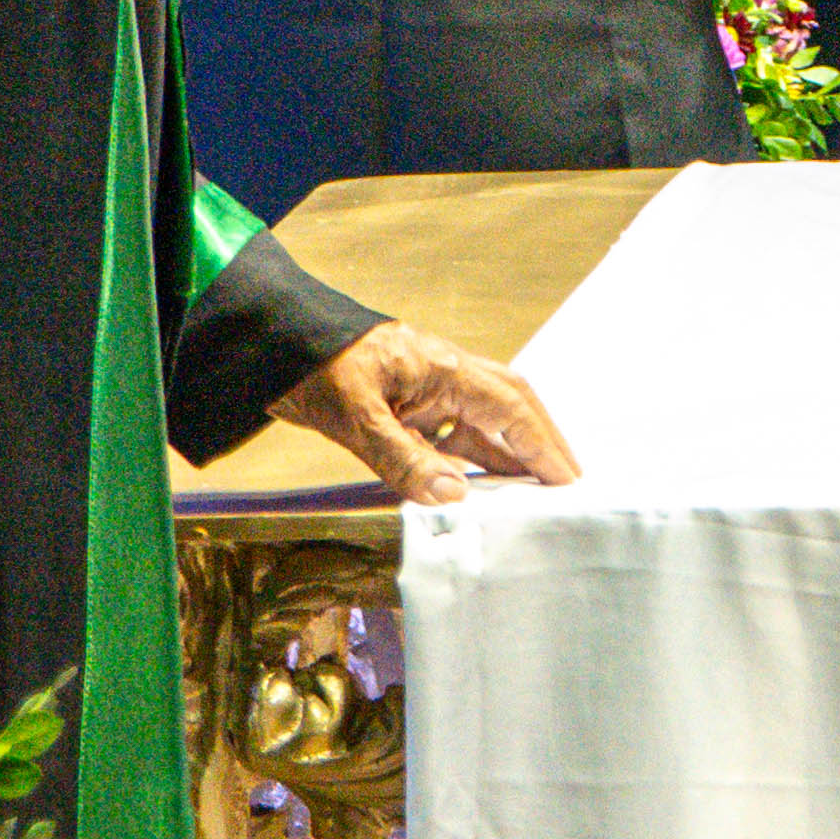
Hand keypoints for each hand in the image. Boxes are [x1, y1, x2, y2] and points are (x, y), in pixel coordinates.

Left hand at [276, 323, 581, 501]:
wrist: (270, 342)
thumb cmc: (313, 367)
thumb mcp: (357, 418)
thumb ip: (405, 460)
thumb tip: (455, 496)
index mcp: (443, 368)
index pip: (510, 408)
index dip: (543, 446)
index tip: (569, 481)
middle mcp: (444, 374)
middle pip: (512, 406)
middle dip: (542, 444)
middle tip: (568, 486)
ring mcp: (426, 388)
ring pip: (483, 421)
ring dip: (509, 455)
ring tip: (533, 496)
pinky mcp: (406, 403)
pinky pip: (453, 431)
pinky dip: (472, 458)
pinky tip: (475, 486)